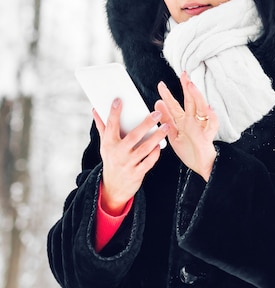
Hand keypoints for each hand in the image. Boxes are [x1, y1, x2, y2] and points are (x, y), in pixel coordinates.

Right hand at [93, 99, 168, 214]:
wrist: (113, 187)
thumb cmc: (111, 159)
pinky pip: (149, 162)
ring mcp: (128, 164)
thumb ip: (103, 126)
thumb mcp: (105, 144)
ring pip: (145, 148)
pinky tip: (161, 144)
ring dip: (157, 137)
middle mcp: (118, 153)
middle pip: (134, 136)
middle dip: (146, 124)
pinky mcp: (137, 173)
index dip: (114, 112)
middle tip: (157, 113)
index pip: (111, 125)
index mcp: (109, 143)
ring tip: (165, 127)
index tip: (119, 100)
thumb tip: (95, 109)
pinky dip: (155, 153)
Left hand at [155, 72, 217, 181]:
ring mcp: (201, 127)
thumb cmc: (189, 151)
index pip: (174, 105)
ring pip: (200, 108)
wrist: (201, 166)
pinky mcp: (207, 135)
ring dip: (196, 96)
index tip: (160, 85)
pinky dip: (211, 116)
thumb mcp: (173, 134)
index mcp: (183, 121)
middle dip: (186, 87)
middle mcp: (193, 121)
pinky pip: (212, 124)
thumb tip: (157, 103)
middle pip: (190, 101)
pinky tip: (208, 108)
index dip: (167, 95)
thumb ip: (166, 119)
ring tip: (191, 86)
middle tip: (183, 74)